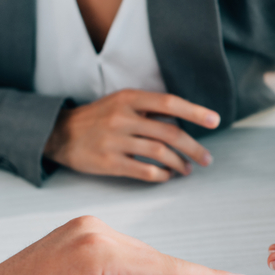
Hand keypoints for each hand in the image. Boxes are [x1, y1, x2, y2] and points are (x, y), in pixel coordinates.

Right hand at [43, 89, 220, 181]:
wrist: (59, 134)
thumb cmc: (99, 118)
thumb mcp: (122, 102)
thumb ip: (150, 109)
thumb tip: (186, 120)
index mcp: (129, 98)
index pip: (169, 102)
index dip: (195, 111)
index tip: (215, 120)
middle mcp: (122, 117)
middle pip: (170, 132)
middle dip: (194, 148)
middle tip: (207, 159)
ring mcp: (115, 140)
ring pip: (160, 153)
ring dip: (180, 163)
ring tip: (187, 169)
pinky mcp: (108, 162)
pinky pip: (144, 171)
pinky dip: (161, 175)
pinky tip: (167, 176)